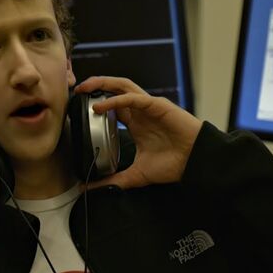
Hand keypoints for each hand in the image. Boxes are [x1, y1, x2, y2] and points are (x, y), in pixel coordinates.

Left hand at [74, 76, 202, 189]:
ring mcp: (149, 106)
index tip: (77, 106)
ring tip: (85, 88)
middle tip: (76, 90)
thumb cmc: (173, 165)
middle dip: (95, 86)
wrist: (195, 163)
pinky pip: (133, 98)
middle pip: (115, 89)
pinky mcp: (157, 105)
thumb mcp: (136, 175)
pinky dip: (116, 100)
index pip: (112, 105)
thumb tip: (89, 188)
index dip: (95, 102)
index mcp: (136, 124)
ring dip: (103, 84)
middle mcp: (141, 111)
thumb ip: (113, 180)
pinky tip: (101, 106)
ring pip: (123, 86)